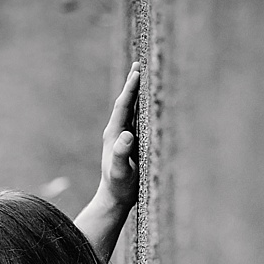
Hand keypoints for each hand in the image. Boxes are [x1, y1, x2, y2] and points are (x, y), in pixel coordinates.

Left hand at [98, 62, 140, 209]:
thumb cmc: (119, 187)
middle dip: (133, 84)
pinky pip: (137, 120)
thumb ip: (120, 154)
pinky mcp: (130, 143)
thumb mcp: (120, 172)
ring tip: (144, 77)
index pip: (123, 106)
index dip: (130, 89)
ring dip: (138, 94)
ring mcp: (123, 137)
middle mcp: (117, 132)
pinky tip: (149, 103)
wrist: (114, 199)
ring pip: (131, 110)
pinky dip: (142, 108)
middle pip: (126, 103)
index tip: (137, 71)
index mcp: (114, 134)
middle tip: (139, 64)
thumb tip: (127, 135)